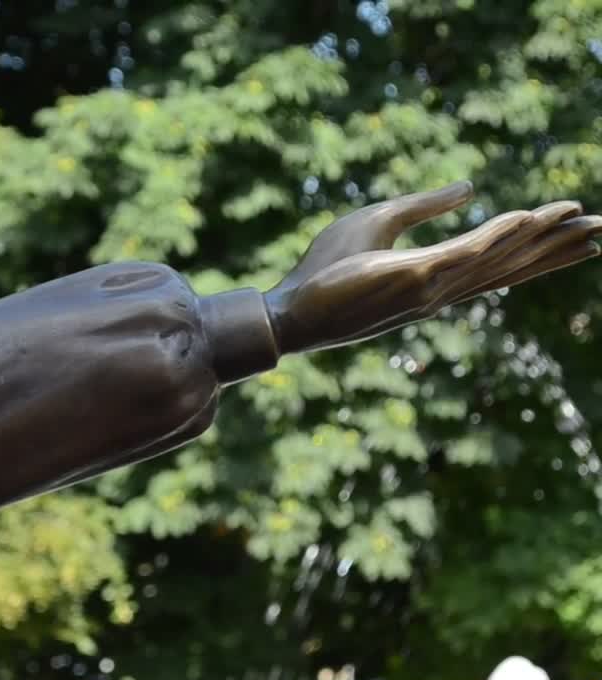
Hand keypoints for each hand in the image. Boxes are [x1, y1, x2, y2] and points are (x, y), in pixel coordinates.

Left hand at [263, 182, 601, 354]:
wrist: (289, 309)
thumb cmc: (322, 272)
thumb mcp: (377, 222)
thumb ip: (425, 205)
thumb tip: (470, 187)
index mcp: (435, 279)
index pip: (498, 261)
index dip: (538, 246)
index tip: (577, 232)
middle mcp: (442, 289)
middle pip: (512, 264)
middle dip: (558, 248)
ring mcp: (431, 286)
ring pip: (499, 256)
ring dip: (541, 236)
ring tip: (584, 220)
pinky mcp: (413, 276)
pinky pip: (465, 250)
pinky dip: (498, 233)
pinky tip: (528, 216)